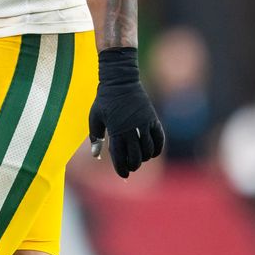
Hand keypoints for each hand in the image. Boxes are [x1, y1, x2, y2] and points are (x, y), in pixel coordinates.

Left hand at [89, 47, 163, 177]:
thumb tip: (96, 155)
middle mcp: (131, 129)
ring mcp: (144, 123)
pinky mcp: (152, 118)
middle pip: (136, 157)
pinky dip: (157, 149)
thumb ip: (95, 137)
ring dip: (144, 158)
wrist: (120, 80)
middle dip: (133, 165)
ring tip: (138, 157)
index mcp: (116, 130)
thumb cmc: (105, 99)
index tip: (123, 174)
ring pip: (149, 151)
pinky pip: (159, 139)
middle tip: (130, 166)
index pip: (120, 157)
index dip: (122, 169)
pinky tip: (151, 151)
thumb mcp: (95, 117)